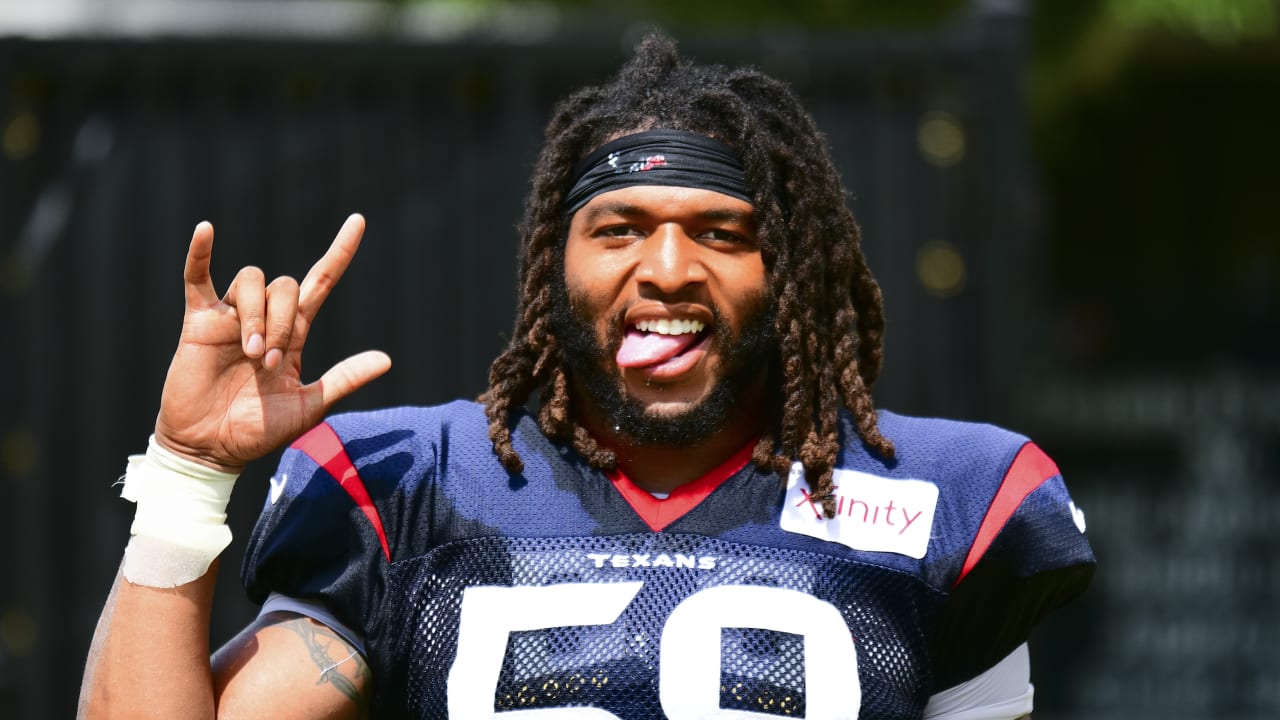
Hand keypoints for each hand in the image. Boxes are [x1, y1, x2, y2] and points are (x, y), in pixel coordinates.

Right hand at [153, 214, 391, 472]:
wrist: (212, 449)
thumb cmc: (258, 431)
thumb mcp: (308, 405)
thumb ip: (344, 379)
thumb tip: (387, 359)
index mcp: (293, 333)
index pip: (321, 282)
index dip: (340, 252)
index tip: (358, 221)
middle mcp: (264, 318)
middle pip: (284, 285)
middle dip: (282, 321)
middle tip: (270, 362)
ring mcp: (230, 317)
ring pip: (251, 281)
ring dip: (256, 315)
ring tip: (250, 353)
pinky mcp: (199, 323)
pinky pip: (197, 277)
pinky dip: (200, 253)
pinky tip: (206, 230)